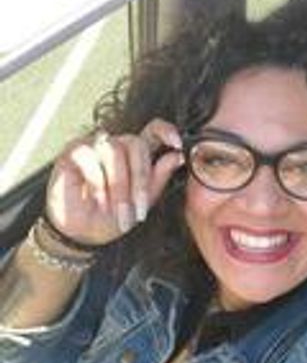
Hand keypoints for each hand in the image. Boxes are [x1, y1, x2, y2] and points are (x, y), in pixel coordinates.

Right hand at [45, 119, 183, 245]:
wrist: (83, 232)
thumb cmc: (113, 215)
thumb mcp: (143, 201)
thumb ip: (159, 177)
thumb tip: (177, 157)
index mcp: (136, 153)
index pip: (153, 130)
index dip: (165, 131)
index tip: (178, 144)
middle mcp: (116, 144)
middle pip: (135, 144)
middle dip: (140, 180)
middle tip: (140, 209)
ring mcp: (94, 145)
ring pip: (114, 151)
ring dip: (119, 186)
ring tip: (119, 211)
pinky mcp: (72, 152)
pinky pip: (89, 158)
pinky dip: (97, 183)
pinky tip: (99, 200)